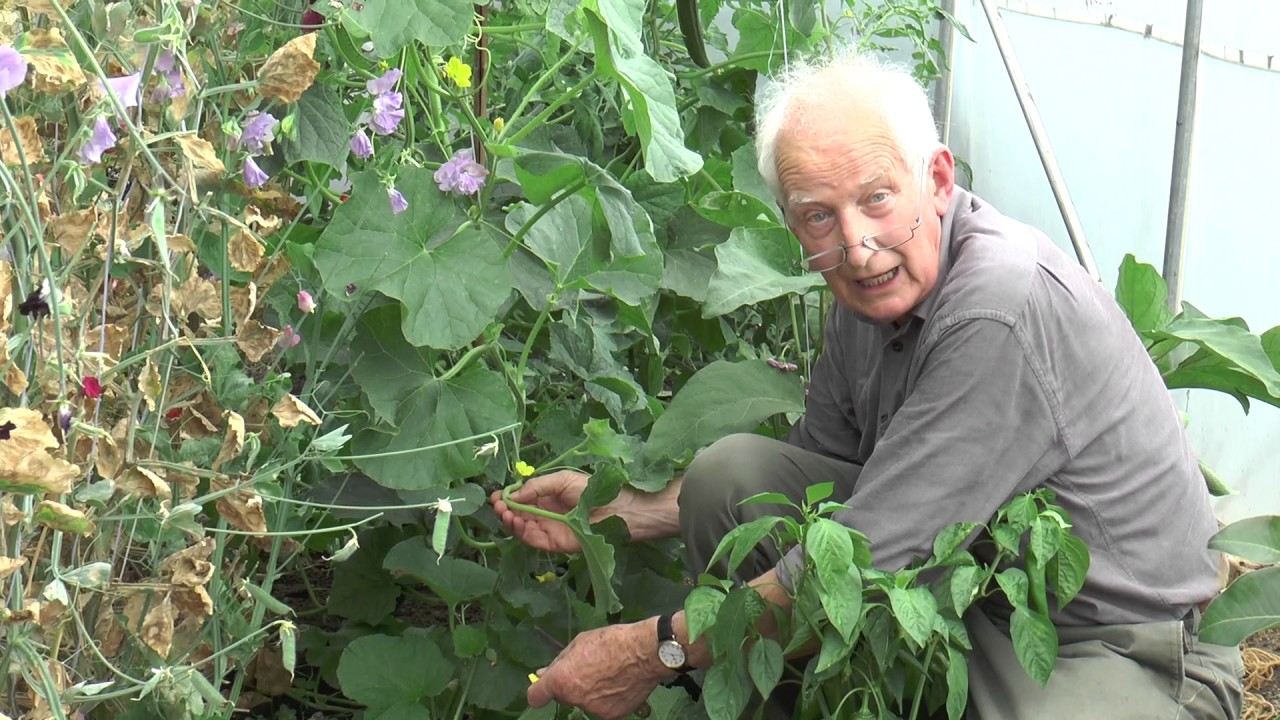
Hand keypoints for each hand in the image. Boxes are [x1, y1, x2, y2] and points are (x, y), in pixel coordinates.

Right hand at [491, 470, 631, 552]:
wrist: (615, 509)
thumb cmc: (591, 490)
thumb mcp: (561, 480)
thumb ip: (537, 487)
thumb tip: (513, 494)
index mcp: (546, 497)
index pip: (521, 499)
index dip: (507, 498)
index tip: (496, 496)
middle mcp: (544, 514)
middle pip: (518, 515)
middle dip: (504, 509)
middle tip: (496, 505)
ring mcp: (548, 529)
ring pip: (522, 528)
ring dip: (510, 521)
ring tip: (504, 512)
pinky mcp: (554, 543)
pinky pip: (532, 539)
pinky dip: (520, 532)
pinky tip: (515, 521)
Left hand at [528, 621, 668, 719]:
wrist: (646, 653)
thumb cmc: (611, 641)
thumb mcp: (580, 642)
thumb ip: (560, 661)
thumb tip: (543, 673)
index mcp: (562, 679)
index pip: (536, 697)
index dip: (539, 691)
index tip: (545, 687)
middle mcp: (575, 699)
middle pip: (565, 695)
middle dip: (572, 685)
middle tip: (590, 668)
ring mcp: (594, 710)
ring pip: (585, 701)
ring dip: (591, 691)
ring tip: (610, 673)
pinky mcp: (612, 716)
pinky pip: (603, 707)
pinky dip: (608, 698)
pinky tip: (620, 683)